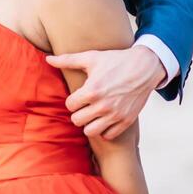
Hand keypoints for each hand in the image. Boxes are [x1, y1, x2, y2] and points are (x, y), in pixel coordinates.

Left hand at [45, 46, 165, 140]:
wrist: (145, 67)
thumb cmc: (116, 60)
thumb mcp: (91, 58)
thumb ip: (68, 60)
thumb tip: (48, 59)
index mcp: (92, 90)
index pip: (70, 105)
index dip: (72, 100)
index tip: (79, 96)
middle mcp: (103, 105)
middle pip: (77, 121)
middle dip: (79, 113)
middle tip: (84, 106)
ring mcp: (115, 115)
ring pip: (91, 131)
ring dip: (89, 123)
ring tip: (93, 114)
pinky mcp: (126, 121)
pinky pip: (108, 135)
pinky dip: (104, 129)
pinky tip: (105, 118)